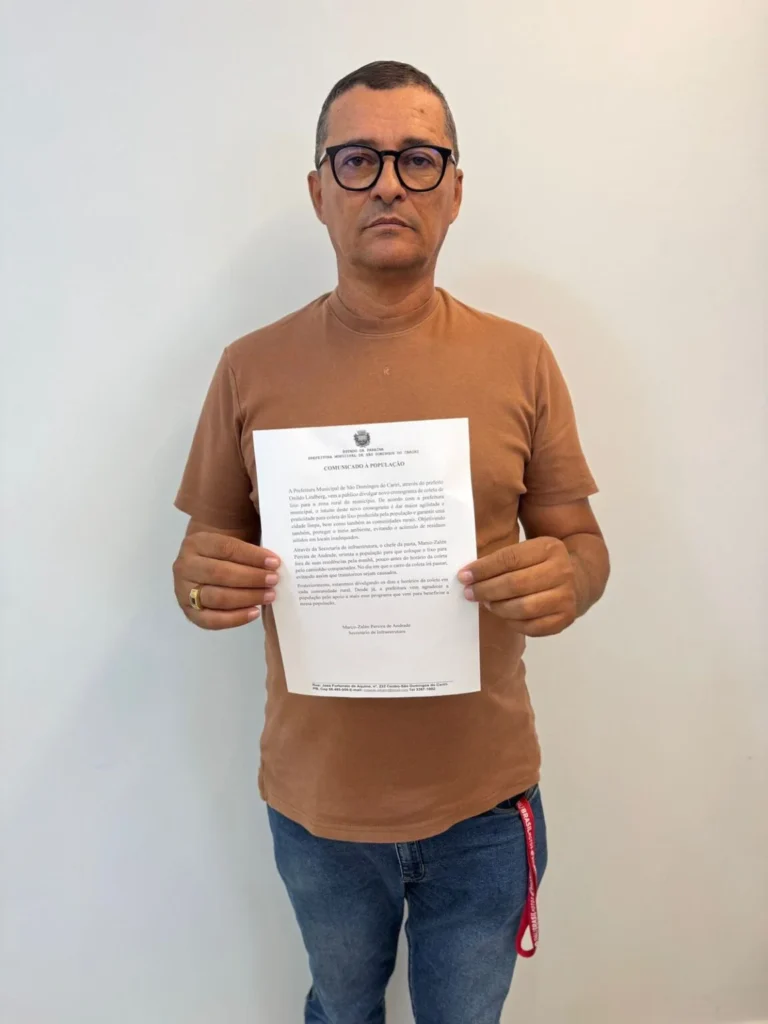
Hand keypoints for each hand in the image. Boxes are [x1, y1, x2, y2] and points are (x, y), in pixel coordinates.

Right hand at [173, 532, 280, 629]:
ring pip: (217, 597)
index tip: (274, 562)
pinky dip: (235, 618)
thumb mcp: (231, 541)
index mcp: (196, 543)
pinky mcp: (189, 613)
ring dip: (247, 597)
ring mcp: (183, 591)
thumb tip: (273, 562)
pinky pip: (212, 620)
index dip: (252, 556)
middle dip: (251, 578)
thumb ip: (248, 548)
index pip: (226, 548)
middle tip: (273, 580)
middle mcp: (185, 566)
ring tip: (269, 595)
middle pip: (220, 573)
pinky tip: (254, 612)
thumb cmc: (224, 554)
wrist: (202, 565)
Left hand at [458, 537, 577, 636]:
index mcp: (549, 548)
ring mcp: (566, 597)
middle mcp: (562, 571)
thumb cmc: (542, 564)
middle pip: (514, 584)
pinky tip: (504, 615)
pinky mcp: (565, 618)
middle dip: (486, 590)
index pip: (509, 558)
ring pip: (522, 608)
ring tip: (486, 603)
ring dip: (497, 607)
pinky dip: (512, 622)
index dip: (483, 569)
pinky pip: (531, 626)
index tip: (463, 576)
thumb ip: (503, 560)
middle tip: (469, 593)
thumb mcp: (529, 551)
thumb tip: (468, 575)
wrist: (580, 579)